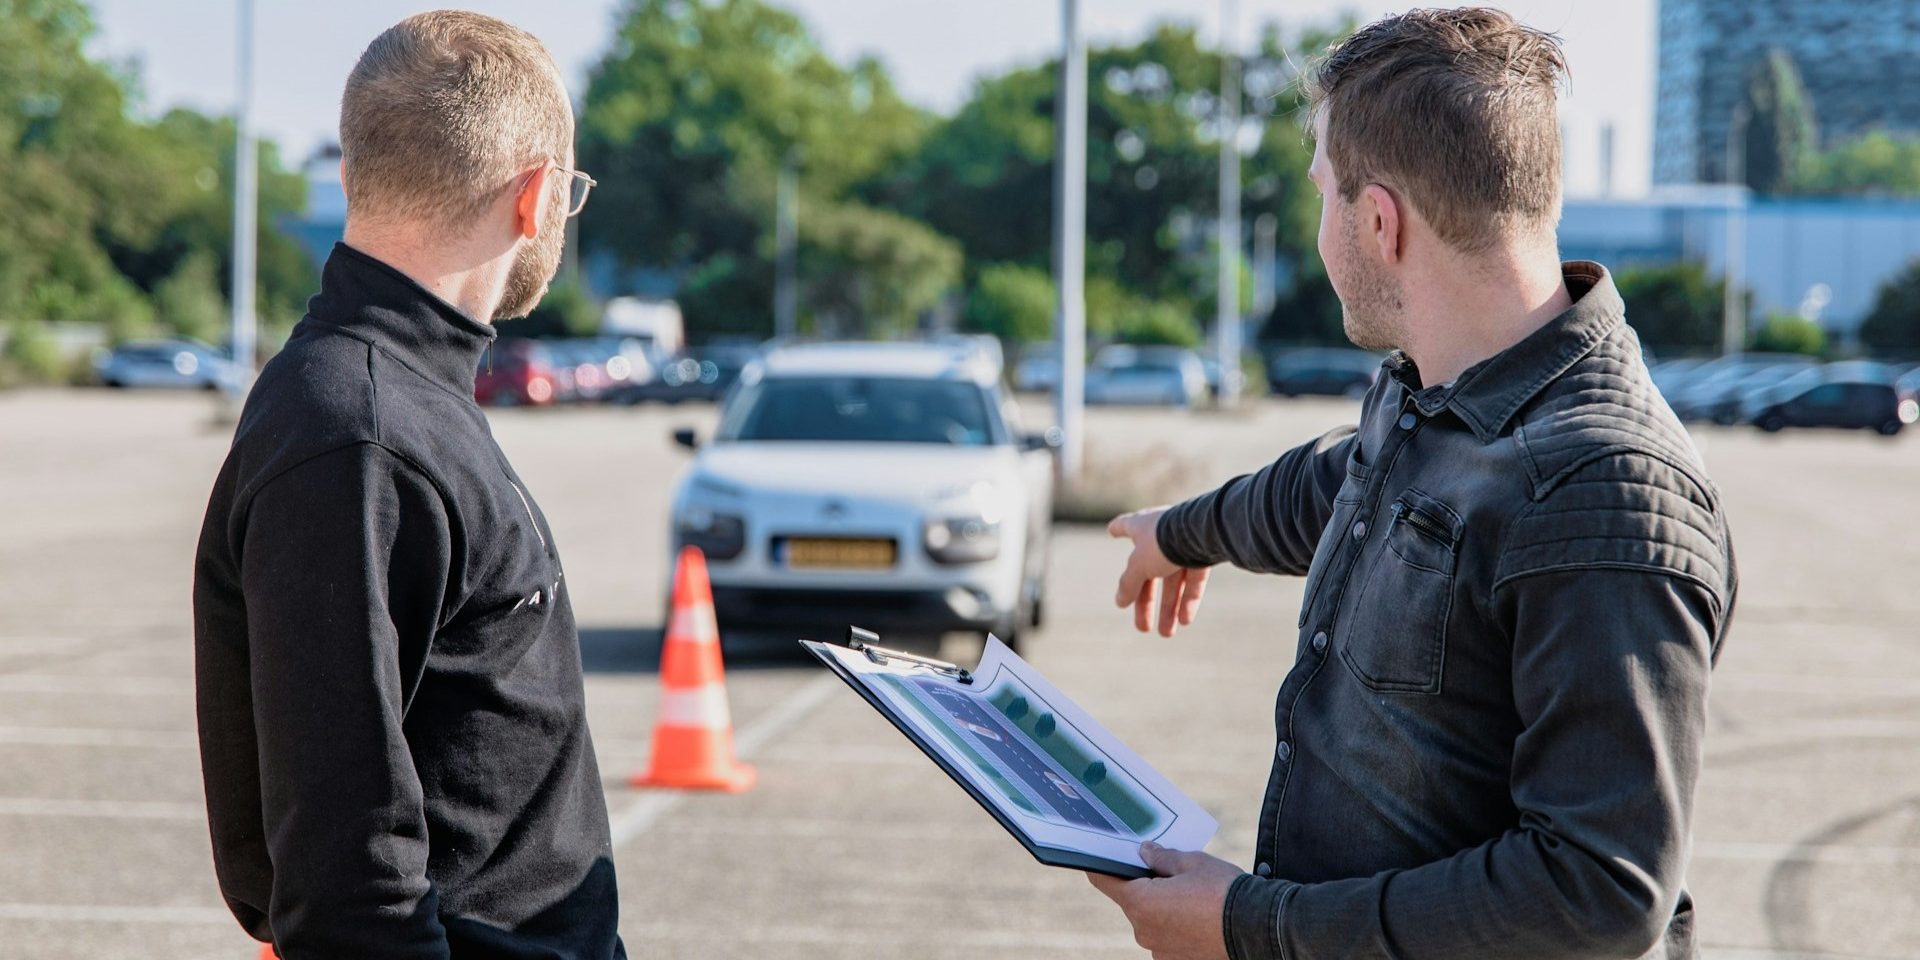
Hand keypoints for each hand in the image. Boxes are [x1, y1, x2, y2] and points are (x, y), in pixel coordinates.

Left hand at [1087, 842, 1242, 959]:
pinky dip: (1177, 926)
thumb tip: (1145, 852)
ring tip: (1192, 896)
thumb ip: (1162, 856)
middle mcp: (1143, 931)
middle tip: (1170, 871)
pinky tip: (1198, 916)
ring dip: (1163, 907)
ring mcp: (1159, 950)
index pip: (1104, 880)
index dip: (1102, 865)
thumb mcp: (1193, 862)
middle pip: (1133, 901)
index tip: (1102, 855)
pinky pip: (1167, 937)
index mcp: (1140, 903)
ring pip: (1151, 920)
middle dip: (1146, 885)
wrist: (1259, 928)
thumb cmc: (1224, 891)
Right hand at [1108, 507, 1210, 636]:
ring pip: (1174, 582)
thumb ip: (1129, 584)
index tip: (1111, 531)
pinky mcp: (1204, 555)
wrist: (1203, 532)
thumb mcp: (1139, 565)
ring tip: (1166, 634)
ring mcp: (1184, 545)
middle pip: (1149, 572)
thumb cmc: (1164, 542)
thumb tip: (1119, 601)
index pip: (1125, 526)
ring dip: (1169, 608)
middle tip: (1142, 628)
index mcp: (1141, 527)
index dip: (1118, 529)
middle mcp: (1162, 534)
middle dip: (1146, 602)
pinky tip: (1185, 621)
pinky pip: (1193, 581)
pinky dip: (1188, 600)